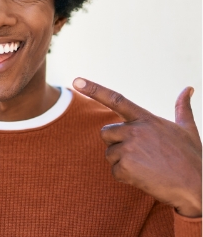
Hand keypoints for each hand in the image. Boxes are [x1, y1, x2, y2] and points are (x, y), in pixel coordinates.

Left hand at [73, 78, 201, 217]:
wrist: (197, 187)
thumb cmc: (192, 157)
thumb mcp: (188, 129)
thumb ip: (182, 108)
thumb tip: (188, 89)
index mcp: (145, 118)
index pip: (115, 99)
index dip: (94, 89)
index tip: (76, 80)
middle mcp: (134, 129)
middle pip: (106, 132)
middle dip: (116, 142)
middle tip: (140, 153)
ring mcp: (129, 147)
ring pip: (109, 153)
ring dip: (122, 161)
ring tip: (146, 166)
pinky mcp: (125, 166)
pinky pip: (114, 171)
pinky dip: (126, 177)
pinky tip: (145, 177)